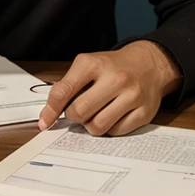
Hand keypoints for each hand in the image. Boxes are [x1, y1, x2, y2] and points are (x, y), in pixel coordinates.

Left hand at [38, 41, 181, 136]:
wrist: (149, 63)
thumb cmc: (113, 66)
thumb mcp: (88, 65)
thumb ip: (67, 86)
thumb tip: (48, 115)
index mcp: (94, 63)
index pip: (64, 90)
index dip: (50, 110)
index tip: (45, 122)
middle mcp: (115, 78)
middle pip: (80, 112)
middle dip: (74, 116)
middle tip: (79, 111)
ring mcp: (132, 95)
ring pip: (98, 126)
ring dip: (91, 125)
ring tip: (96, 113)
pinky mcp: (144, 112)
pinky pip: (116, 132)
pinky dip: (110, 128)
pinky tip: (113, 115)